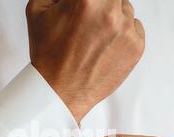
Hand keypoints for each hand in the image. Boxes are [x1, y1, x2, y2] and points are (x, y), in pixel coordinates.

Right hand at [26, 0, 144, 121]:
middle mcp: (109, 13)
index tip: (86, 7)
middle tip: (87, 19)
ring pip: (126, 9)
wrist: (59, 91)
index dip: (88, 2)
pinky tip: (105, 46)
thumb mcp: (37, 11)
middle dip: (101, 4)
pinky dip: (124, 33)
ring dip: (113, 17)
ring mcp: (125, 30)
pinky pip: (136, 28)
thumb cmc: (49, 56)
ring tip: (95, 36)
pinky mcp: (136, 47)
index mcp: (86, 0)